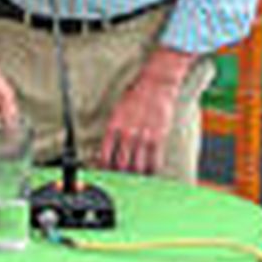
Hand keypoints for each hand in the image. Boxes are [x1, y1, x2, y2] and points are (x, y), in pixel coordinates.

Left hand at [98, 49, 190, 174]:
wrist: (155, 84)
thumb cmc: (135, 95)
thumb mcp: (117, 111)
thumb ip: (113, 130)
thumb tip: (109, 150)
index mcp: (113, 126)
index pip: (105, 156)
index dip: (104, 169)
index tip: (105, 173)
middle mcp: (127, 134)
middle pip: (120, 165)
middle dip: (119, 175)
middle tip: (121, 177)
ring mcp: (143, 137)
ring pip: (137, 167)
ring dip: (135, 175)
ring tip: (135, 176)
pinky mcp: (158, 138)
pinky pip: (154, 162)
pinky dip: (151, 171)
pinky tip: (149, 171)